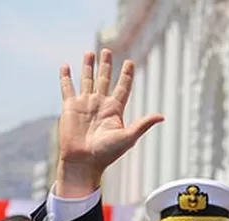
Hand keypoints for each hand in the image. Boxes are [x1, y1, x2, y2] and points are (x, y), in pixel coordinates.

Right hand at [56, 49, 163, 197]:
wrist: (84, 161)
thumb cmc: (106, 153)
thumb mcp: (127, 137)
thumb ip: (143, 125)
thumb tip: (161, 116)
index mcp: (114, 110)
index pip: (122, 88)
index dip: (126, 75)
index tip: (130, 63)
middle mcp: (100, 104)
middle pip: (105, 80)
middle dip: (106, 65)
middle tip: (107, 50)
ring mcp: (85, 104)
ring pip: (87, 80)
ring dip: (88, 67)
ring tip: (90, 53)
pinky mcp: (70, 107)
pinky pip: (67, 88)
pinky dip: (66, 77)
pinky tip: (66, 66)